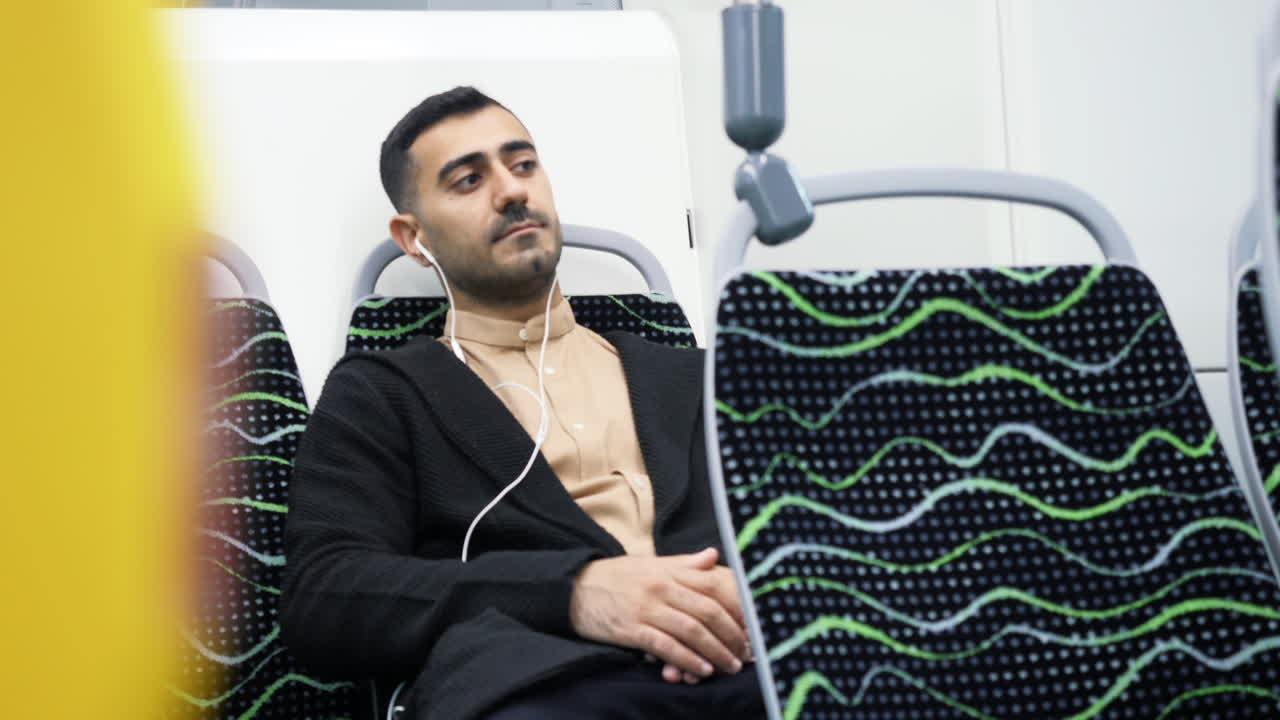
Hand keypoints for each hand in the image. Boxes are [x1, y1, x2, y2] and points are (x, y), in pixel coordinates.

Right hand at [570, 547, 748, 680]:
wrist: (573, 587)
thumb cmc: (615, 577)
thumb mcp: (650, 564)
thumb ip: (684, 563)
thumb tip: (714, 556)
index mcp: (668, 570)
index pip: (712, 585)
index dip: (736, 605)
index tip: (752, 623)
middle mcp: (660, 587)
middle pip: (707, 610)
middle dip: (731, 634)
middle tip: (745, 651)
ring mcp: (646, 608)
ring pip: (690, 630)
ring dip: (714, 650)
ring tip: (729, 665)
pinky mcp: (631, 628)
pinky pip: (665, 646)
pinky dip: (687, 659)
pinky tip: (701, 669)